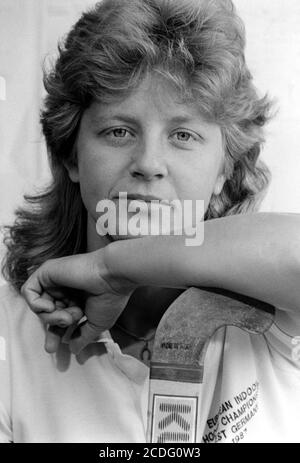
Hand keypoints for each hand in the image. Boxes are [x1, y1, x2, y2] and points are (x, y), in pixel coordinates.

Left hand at [21, 248, 136, 353]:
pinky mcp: (47, 272)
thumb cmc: (109, 298)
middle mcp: (65, 290)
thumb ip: (82, 336)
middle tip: (52, 343)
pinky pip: (28, 291)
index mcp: (78, 299)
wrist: (112, 277)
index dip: (55, 332)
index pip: (60, 317)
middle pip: (48, 313)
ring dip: (50, 317)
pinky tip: (51, 306)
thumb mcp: (97, 324)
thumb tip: (74, 349)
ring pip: (39, 306)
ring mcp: (55, 281)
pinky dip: (36, 304)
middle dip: (52, 327)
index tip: (53, 348)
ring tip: (67, 317)